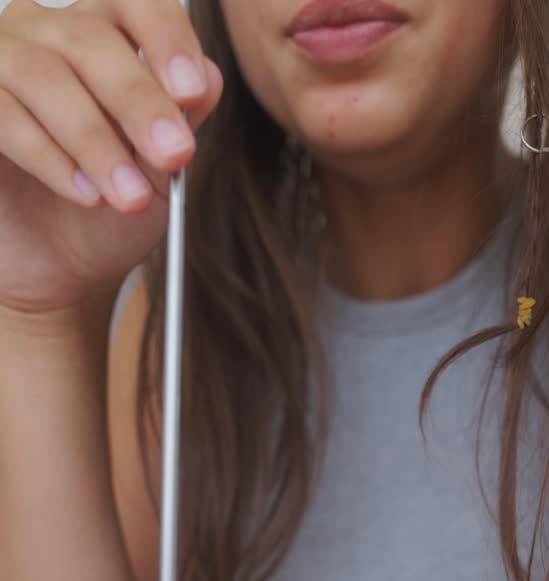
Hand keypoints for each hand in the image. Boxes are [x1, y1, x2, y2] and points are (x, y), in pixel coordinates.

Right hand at [0, 0, 222, 314]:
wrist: (57, 267)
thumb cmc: (107, 211)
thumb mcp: (159, 173)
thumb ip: (180, 122)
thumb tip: (210, 76)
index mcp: (99, 34)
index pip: (131, 2)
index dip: (164, 37)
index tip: (192, 91)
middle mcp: (45, 34)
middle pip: (88, 38)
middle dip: (137, 100)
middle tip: (174, 154)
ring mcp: (0, 64)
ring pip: (41, 74)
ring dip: (93, 139)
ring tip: (128, 196)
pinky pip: (3, 112)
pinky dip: (48, 157)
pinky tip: (85, 194)